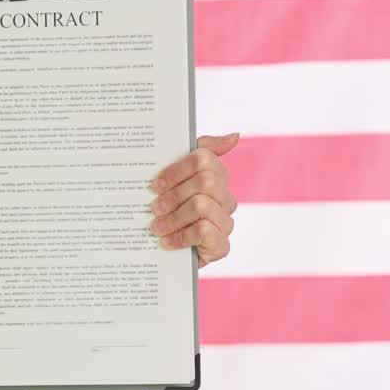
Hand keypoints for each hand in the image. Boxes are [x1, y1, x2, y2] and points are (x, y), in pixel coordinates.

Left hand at [149, 132, 239, 267]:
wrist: (163, 253)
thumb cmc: (168, 210)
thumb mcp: (174, 179)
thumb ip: (200, 151)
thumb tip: (235, 136)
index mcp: (216, 177)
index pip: (204, 159)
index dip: (177, 170)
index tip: (156, 184)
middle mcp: (225, 198)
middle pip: (206, 182)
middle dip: (175, 194)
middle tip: (154, 207)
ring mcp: (225, 222)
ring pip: (202, 206)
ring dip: (174, 217)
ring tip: (155, 226)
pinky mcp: (221, 246)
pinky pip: (204, 231)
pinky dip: (181, 236)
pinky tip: (166, 241)